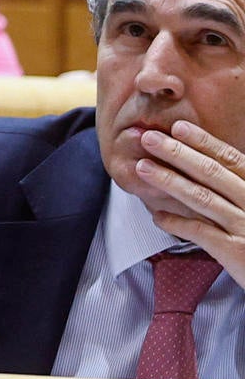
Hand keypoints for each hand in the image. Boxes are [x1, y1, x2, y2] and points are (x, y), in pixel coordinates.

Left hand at [137, 121, 244, 287]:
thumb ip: (235, 187)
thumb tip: (200, 165)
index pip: (230, 159)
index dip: (203, 142)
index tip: (177, 127)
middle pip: (212, 173)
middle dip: (177, 153)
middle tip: (148, 138)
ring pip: (202, 198)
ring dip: (169, 181)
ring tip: (143, 168)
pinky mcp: (236, 252)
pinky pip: (200, 232)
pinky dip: (176, 222)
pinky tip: (157, 217)